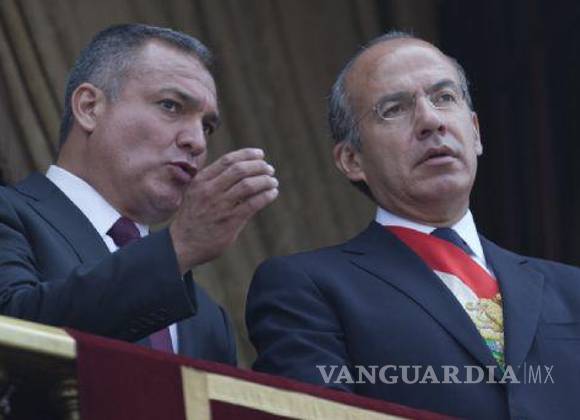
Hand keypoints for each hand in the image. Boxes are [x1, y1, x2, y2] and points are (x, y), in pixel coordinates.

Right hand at [169, 148, 278, 273]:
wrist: (182, 245)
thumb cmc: (193, 218)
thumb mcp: (196, 193)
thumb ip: (214, 181)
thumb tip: (242, 171)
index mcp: (201, 180)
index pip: (228, 160)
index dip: (247, 155)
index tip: (260, 154)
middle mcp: (209, 190)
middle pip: (240, 170)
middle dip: (259, 166)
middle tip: (269, 169)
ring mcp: (219, 206)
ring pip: (248, 185)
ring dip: (265, 181)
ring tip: (273, 182)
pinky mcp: (230, 221)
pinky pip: (253, 204)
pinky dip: (266, 196)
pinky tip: (272, 194)